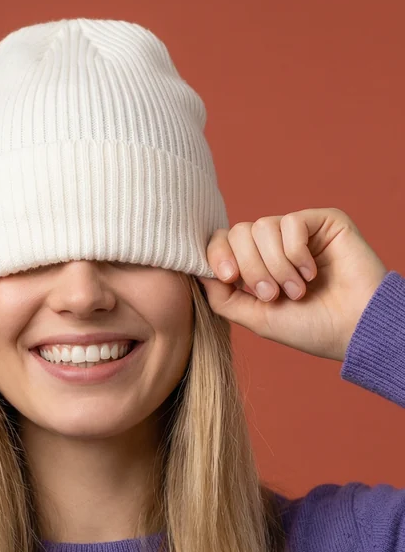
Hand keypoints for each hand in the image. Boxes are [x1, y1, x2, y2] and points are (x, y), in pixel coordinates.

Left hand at [201, 208, 388, 361]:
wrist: (354, 329)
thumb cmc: (309, 328)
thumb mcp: (256, 317)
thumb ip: (223, 296)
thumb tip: (197, 272)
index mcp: (256, 266)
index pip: (222, 242)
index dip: (218, 255)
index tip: (229, 278)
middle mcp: (274, 246)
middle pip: (238, 232)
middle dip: (251, 267)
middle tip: (273, 294)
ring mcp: (297, 232)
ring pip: (262, 228)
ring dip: (276, 266)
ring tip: (297, 290)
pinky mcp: (322, 222)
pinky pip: (290, 223)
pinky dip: (296, 253)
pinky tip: (312, 273)